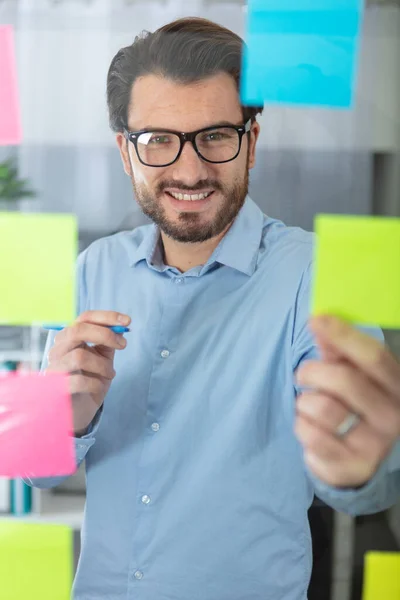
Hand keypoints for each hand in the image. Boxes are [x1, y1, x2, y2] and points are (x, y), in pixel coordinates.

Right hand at [46, 310, 130, 435]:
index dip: (107, 317)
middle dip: (105, 334)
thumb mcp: (102, 358)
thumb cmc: (91, 380)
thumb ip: (107, 342)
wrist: (79, 410)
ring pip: (79, 356)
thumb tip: (120, 327)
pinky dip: (96, 383)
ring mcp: (54, 369)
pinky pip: (79, 381)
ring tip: (110, 374)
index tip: (128, 322)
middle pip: (77, 330)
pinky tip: (99, 387)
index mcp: (68, 339)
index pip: (84, 318)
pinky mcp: (55, 389)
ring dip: (103, 365)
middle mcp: (57, 350)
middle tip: (123, 345)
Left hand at [295, 316, 399, 487]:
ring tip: (309, 406)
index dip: (343, 335)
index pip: (373, 356)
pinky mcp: (353, 467)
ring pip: (322, 408)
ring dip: (305, 403)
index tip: (316, 319)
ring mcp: (375, 445)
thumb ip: (338, 351)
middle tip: (303, 375)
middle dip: (313, 371)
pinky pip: (311, 436)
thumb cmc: (356, 406)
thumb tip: (319, 321)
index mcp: (397, 387)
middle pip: (345, 380)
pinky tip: (311, 428)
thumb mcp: (355, 376)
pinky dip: (302, 427)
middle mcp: (393, 416)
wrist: (363, 458)